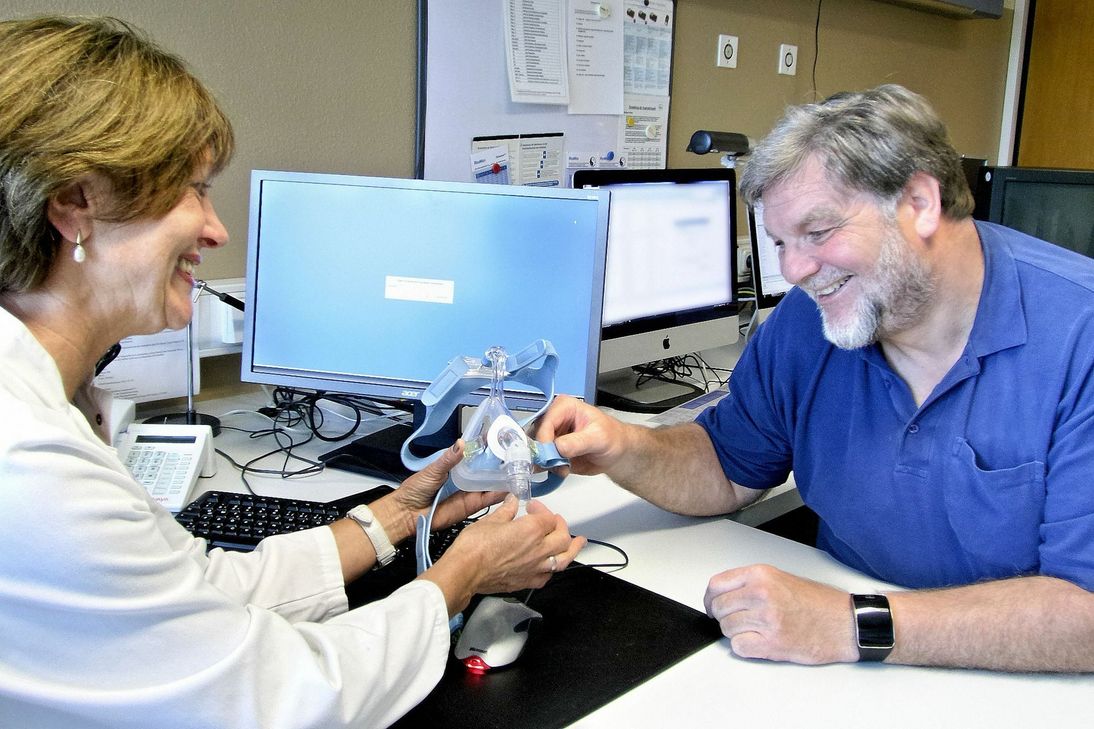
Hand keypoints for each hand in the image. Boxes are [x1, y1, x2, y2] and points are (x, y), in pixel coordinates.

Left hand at [389, 440, 504, 530]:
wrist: (407, 513)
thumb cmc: (415, 489)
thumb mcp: (433, 470)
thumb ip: (449, 459)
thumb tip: (461, 444)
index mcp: (456, 466)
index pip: (476, 455)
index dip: (488, 449)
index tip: (500, 440)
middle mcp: (465, 479)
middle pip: (487, 470)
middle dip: (500, 464)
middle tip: (514, 456)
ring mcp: (469, 493)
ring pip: (491, 484)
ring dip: (502, 479)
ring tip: (516, 471)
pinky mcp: (471, 507)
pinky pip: (487, 500)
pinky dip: (498, 495)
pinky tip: (507, 488)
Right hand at [423, 496, 585, 611]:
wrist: (465, 572)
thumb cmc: (474, 546)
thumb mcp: (490, 520)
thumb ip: (506, 510)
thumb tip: (512, 501)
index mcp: (532, 529)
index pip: (548, 517)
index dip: (542, 510)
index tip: (532, 507)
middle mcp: (539, 549)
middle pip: (562, 537)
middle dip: (560, 526)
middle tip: (555, 522)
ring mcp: (536, 568)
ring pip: (564, 559)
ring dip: (572, 549)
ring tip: (579, 543)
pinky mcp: (528, 582)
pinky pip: (548, 575)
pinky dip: (553, 568)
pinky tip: (552, 565)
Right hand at [534, 395, 628, 475]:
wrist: (617, 451)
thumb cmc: (611, 436)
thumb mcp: (598, 437)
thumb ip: (578, 442)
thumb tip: (558, 448)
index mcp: (564, 407)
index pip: (546, 423)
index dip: (545, 441)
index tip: (550, 457)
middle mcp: (554, 419)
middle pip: (536, 436)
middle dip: (544, 453)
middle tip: (556, 465)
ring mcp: (552, 436)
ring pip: (537, 450)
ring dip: (546, 463)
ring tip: (563, 469)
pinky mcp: (552, 451)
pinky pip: (542, 460)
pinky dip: (548, 468)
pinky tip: (561, 471)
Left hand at [703, 564, 857, 664]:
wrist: (844, 623)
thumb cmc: (818, 602)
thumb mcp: (781, 578)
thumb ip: (751, 583)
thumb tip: (725, 595)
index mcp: (761, 575)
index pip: (716, 585)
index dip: (710, 599)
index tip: (712, 606)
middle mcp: (761, 594)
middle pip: (719, 608)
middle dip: (723, 617)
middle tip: (736, 620)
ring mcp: (766, 619)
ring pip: (727, 629)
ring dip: (736, 632)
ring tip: (755, 630)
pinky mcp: (772, 644)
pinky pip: (739, 647)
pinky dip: (744, 647)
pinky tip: (759, 642)